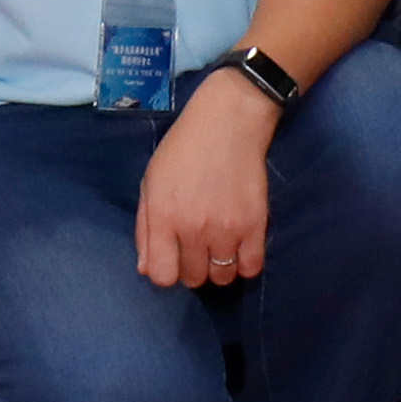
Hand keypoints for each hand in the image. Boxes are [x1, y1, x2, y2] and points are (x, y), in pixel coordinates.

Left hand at [132, 78, 276, 288]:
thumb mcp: (151, 181)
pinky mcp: (255, 225)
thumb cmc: (183, 148)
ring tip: (218, 245)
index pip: (162, 276)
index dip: (165, 271)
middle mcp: (192, 228)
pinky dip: (244, 263)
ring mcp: (226, 229)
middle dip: (192, 267)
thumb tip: (146, 270)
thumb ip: (145, 228)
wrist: (229, 122)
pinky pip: (251, 268)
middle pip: (193, 279)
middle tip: (196, 245)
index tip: (171, 257)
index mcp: (163, 216)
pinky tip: (239, 246)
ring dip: (218, 267)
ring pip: (222, 277)